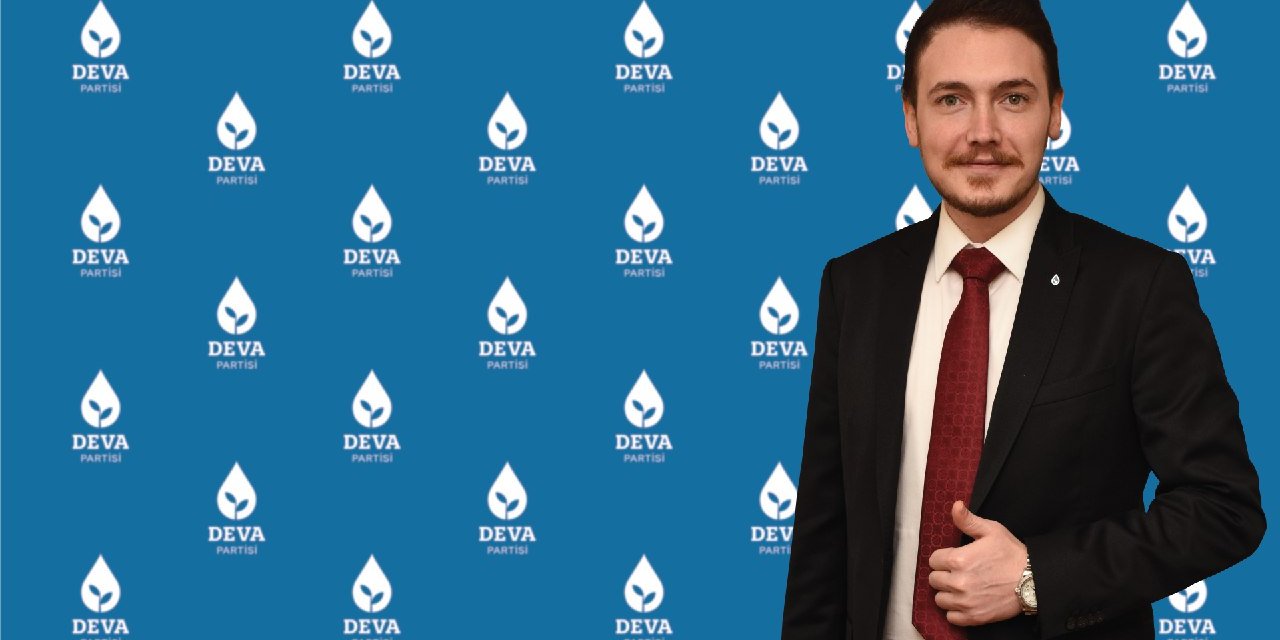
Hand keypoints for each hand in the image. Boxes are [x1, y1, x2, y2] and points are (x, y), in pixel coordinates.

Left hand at [927, 501, 1025, 625]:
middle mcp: (959, 582)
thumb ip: (968, 520)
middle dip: (944, 574)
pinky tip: (966, 601)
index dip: (943, 558)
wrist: (1034, 580)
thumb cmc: (1012, 554)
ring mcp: (966, 602)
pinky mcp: (974, 617)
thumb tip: (955, 505)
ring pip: (940, 599)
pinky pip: (951, 617)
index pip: (933, 560)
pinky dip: (956, 611)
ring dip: (948, 593)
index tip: (954, 559)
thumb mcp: (991, 530)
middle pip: (934, 580)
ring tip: (962, 587)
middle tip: (959, 572)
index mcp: (959, 559)